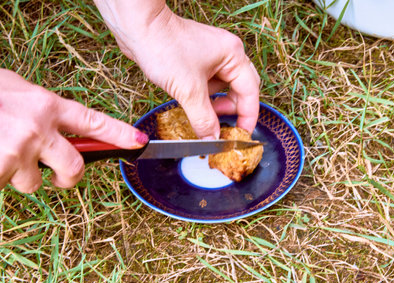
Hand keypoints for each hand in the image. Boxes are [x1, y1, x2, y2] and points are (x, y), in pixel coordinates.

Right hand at [0, 69, 147, 192]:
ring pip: (33, 182)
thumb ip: (40, 108)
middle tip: (58, 178)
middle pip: (75, 168)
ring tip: (0, 153)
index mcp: (46, 105)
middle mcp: (39, 128)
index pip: (93, 122)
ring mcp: (20, 150)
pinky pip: (6, 185)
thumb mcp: (15, 91)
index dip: (119, 134)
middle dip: (68, 179)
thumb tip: (56, 124)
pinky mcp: (2, 168)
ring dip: (18, 175)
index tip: (139, 142)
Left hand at [94, 1, 259, 138]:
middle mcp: (226, 54)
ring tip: (198, 111)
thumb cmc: (164, 46)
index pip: (250, 92)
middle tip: (220, 126)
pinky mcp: (195, 60)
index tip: (241, 135)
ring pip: (221, 88)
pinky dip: (201, 97)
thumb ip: (204, 119)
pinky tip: (189, 101)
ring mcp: (210, 56)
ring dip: (213, 104)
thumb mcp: (188, 90)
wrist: (137, 28)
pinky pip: (206, 84)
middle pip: (240, 90)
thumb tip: (213, 139)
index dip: (247, 116)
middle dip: (231, 110)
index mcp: (233, 55)